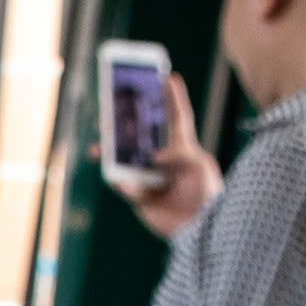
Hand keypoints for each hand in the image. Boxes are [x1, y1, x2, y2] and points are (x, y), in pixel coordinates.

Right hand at [117, 72, 222, 239]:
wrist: (199, 229)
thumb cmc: (207, 195)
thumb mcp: (199, 168)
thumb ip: (180, 157)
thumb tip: (153, 157)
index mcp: (184, 149)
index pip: (178, 117)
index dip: (173, 97)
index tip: (168, 76)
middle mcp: (164, 161)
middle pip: (142, 137)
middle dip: (127, 124)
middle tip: (113, 109)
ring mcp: (151, 178)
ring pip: (126, 161)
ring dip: (111, 154)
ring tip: (97, 147)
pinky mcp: (141, 197)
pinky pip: (124, 186)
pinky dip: (121, 183)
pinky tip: (118, 179)